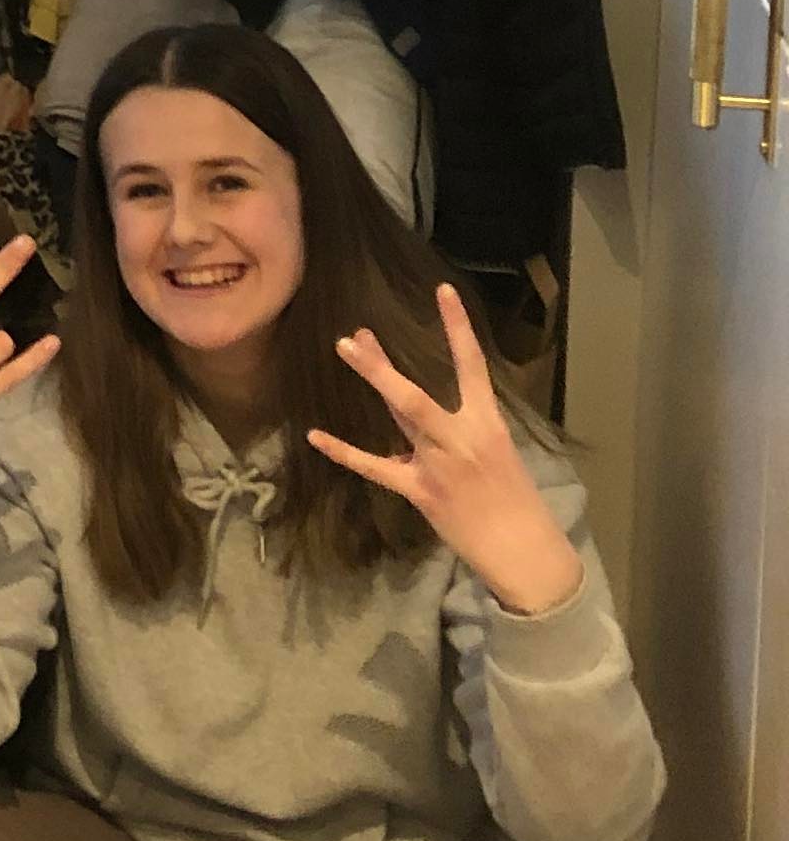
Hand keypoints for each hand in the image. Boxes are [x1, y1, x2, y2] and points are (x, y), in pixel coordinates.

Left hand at [307, 287, 583, 616]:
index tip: (443, 290)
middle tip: (355, 333)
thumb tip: (430, 414)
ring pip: (401, 414)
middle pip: (417, 394)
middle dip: (384, 364)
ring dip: (374, 380)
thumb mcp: (500, 454)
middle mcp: (462, 437)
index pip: (473, 366)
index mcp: (489, 424)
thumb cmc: (516, 501)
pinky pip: (376, 467)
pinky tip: (316, 435)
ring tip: (345, 348)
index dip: (458, 327)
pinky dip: (344, 451)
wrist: (524, 550)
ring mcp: (439, 464)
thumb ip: (463, 430)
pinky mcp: (421, 491)